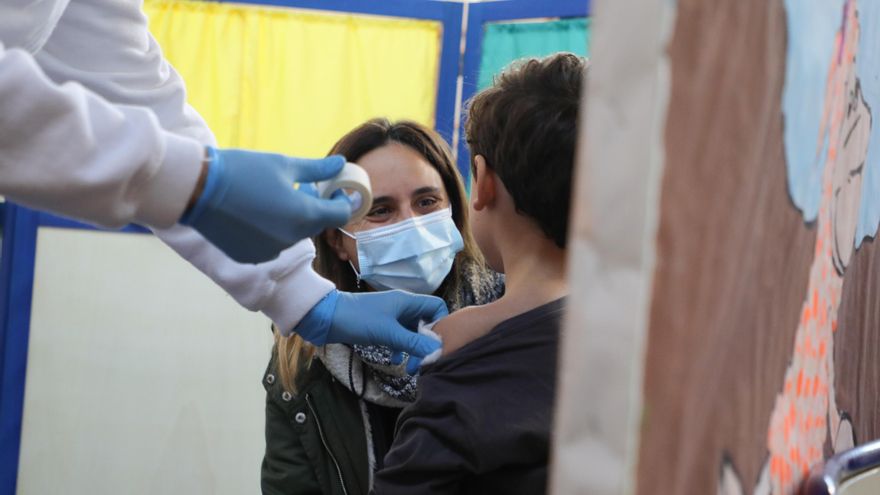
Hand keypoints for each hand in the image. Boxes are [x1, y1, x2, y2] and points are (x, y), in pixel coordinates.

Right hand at [181, 147, 352, 262]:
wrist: (197, 189)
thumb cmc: (244, 170)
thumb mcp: (284, 165)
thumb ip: (318, 170)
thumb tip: (341, 164)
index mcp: (305, 215)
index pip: (340, 214)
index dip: (341, 200)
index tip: (331, 189)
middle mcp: (291, 239)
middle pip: (315, 224)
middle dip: (313, 207)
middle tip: (298, 187)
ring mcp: (270, 252)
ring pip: (292, 235)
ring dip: (290, 220)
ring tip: (271, 198)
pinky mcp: (251, 256)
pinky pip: (270, 245)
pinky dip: (269, 232)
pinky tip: (253, 214)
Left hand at [295, 290, 447, 372]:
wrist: (325, 318)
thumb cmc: (356, 320)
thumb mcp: (387, 334)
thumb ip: (413, 342)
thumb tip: (438, 350)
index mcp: (407, 302)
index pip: (437, 307)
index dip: (441, 325)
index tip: (435, 345)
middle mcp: (402, 307)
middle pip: (426, 323)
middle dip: (426, 344)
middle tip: (423, 363)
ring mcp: (392, 316)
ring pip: (412, 332)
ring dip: (413, 349)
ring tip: (410, 368)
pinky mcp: (381, 326)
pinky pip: (398, 337)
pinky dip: (400, 349)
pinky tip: (395, 361)